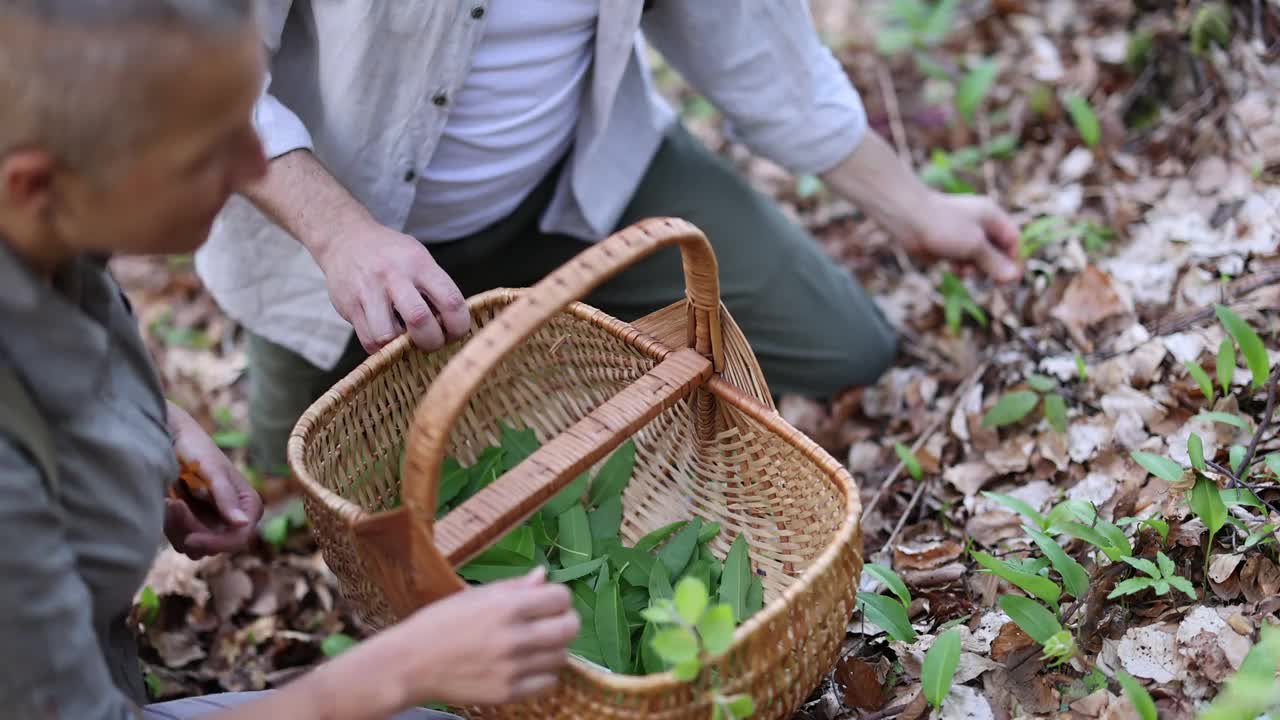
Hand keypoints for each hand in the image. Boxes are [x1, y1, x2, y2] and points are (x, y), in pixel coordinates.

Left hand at [164, 402, 263, 558]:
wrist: (171, 439)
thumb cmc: (196, 449)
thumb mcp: (212, 472)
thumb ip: (226, 497)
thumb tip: (243, 523)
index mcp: (249, 506)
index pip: (239, 538)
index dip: (217, 542)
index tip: (190, 537)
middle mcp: (234, 519)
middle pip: (214, 546)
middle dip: (190, 528)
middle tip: (173, 503)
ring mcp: (213, 524)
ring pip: (195, 547)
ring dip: (178, 527)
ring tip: (169, 499)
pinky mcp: (193, 526)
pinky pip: (181, 541)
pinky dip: (171, 526)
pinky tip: (167, 502)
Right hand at [316, 220, 470, 354]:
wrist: (344, 239)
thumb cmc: (390, 255)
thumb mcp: (418, 258)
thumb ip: (435, 288)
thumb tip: (453, 325)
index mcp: (419, 264)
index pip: (451, 300)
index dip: (459, 326)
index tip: (455, 333)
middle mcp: (394, 275)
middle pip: (419, 319)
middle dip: (432, 341)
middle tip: (432, 342)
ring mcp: (369, 291)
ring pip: (388, 335)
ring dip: (401, 347)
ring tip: (404, 340)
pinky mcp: (349, 306)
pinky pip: (368, 340)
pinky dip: (381, 347)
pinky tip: (386, 338)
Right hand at [387, 567, 579, 706]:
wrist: (411, 664)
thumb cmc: (440, 623)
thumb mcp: (475, 596)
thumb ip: (514, 587)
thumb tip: (544, 575)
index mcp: (507, 607)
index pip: (561, 598)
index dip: (558, 598)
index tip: (549, 602)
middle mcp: (514, 637)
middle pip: (569, 628)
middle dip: (565, 621)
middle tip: (551, 623)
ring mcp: (513, 669)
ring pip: (561, 657)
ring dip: (553, 649)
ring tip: (535, 645)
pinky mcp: (508, 693)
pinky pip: (548, 683)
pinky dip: (544, 674)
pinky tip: (527, 666)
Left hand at [893, 191, 1022, 283]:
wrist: (907, 218)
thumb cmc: (944, 225)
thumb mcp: (974, 245)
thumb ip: (993, 261)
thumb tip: (1013, 277)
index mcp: (992, 216)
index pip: (1013, 239)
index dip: (1014, 259)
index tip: (1011, 279)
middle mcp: (979, 224)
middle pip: (997, 251)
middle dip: (992, 266)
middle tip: (988, 280)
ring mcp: (963, 235)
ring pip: (978, 259)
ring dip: (974, 269)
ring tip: (963, 269)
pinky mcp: (948, 245)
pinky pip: (962, 260)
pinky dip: (960, 267)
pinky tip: (952, 268)